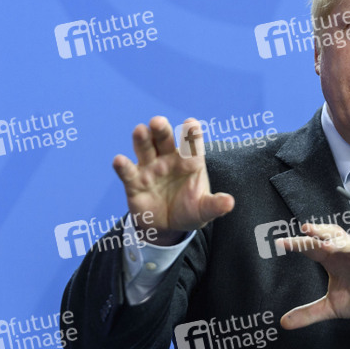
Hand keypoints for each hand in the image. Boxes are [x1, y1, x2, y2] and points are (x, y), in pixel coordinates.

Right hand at [112, 117, 233, 245]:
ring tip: (140, 130)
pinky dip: (122, 166)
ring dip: (142, 140)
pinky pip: (128, 172)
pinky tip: (119, 161)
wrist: (166, 227)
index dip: (191, 134)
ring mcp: (150, 168)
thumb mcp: (204, 210)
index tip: (192, 124)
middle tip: (158, 121)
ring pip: (145, 149)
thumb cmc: (189, 211)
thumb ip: (215, 205)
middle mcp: (168, 159)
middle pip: (164, 140)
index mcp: (189, 161)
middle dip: (161, 130)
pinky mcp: (134, 182)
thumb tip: (230, 203)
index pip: (191, 144)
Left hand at [279, 223, 349, 328]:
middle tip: (305, 229)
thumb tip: (283, 323)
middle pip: (332, 237)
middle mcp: (346, 254)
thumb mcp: (331, 306)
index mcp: (332, 259)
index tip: (280, 243)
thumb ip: (308, 313)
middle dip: (320, 232)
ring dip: (340, 244)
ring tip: (327, 247)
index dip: (298, 244)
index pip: (312, 248)